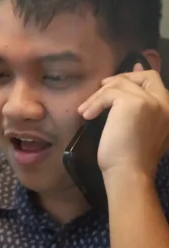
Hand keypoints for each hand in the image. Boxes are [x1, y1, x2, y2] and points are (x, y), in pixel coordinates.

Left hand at [78, 63, 168, 181]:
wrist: (130, 172)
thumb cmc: (133, 157)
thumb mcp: (143, 130)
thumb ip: (143, 110)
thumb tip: (131, 90)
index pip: (155, 81)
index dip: (136, 75)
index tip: (115, 81)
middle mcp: (165, 102)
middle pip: (145, 76)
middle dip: (121, 78)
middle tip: (101, 89)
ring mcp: (150, 101)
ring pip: (120, 84)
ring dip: (98, 96)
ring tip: (86, 111)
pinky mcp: (133, 102)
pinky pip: (107, 93)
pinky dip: (94, 103)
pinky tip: (87, 116)